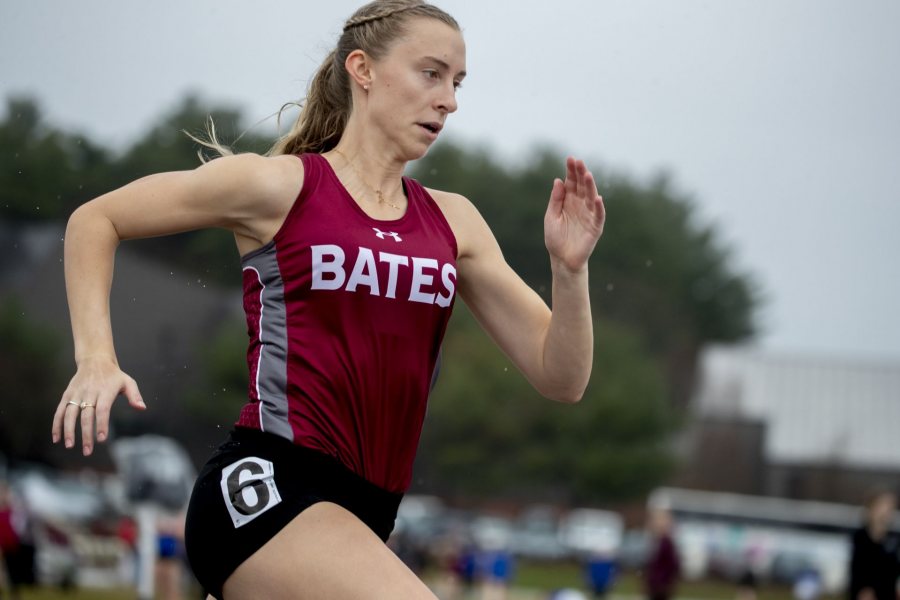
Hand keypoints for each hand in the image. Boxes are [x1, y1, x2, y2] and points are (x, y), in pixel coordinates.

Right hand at [51, 356, 144, 455]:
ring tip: (70, 446)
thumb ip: (135, 395)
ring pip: (70, 414)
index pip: (102, 410)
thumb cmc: (114, 375)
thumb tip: (142, 408)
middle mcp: (89, 392)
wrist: (95, 360)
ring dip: (68, 431)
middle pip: (86, 415)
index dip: (102, 424)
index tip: (102, 439)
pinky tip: (57, 439)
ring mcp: (76, 394)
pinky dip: (57, 424)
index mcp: (105, 390)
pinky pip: (60, 411)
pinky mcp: (67, 395)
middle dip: (86, 434)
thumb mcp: (128, 382)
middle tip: (88, 451)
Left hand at [544, 157, 605, 272]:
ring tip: (587, 175)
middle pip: (582, 186)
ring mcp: (589, 215)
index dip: (571, 171)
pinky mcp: (595, 227)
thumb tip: (558, 181)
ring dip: (590, 186)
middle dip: (581, 174)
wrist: (562, 259)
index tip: (570, 159)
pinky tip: (598, 198)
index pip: (571, 182)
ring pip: (591, 197)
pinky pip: (599, 215)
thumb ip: (555, 200)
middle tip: (579, 162)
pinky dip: (599, 207)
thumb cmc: (555, 238)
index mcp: (568, 201)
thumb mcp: (551, 216)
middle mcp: (580, 205)